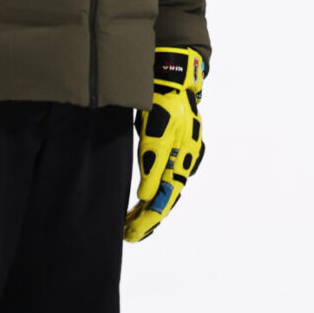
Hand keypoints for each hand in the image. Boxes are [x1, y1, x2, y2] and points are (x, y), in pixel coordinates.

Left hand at [124, 47, 205, 241]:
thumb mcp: (156, 133)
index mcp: (184, 161)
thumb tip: (147, 197)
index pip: (167, 200)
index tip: (132, 233)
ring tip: (131, 222)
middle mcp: (185, 162)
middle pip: (167, 199)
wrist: (173, 79)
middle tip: (128, 235)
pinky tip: (142, 200)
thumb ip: (153, 164)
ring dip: (149, 208)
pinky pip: (164, 178)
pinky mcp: (174, 148)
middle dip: (148, 219)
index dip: (149, 219)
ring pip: (165, 190)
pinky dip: (153, 192)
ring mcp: (181, 155)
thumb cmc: (165, 104)